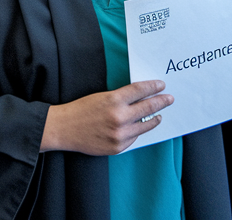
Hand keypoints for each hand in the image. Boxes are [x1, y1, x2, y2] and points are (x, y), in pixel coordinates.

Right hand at [41, 80, 170, 154]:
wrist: (62, 129)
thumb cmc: (79, 110)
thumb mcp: (99, 97)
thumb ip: (120, 99)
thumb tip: (140, 98)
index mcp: (113, 100)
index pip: (139, 91)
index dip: (153, 87)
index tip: (161, 85)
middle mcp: (119, 117)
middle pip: (148, 108)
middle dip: (161, 102)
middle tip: (169, 99)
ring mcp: (120, 134)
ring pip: (145, 125)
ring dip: (154, 119)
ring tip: (159, 116)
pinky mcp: (118, 147)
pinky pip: (134, 138)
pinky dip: (137, 131)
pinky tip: (137, 127)